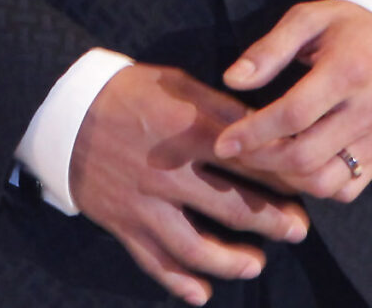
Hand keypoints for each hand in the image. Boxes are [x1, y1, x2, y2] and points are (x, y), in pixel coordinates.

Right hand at [70, 64, 309, 305]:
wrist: (64, 109)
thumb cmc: (128, 91)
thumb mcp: (178, 85)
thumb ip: (221, 109)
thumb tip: (264, 130)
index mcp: (188, 131)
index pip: (249, 161)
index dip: (283, 177)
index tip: (308, 185)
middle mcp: (169, 172)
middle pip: (232, 207)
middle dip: (272, 222)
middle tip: (298, 229)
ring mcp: (144, 202)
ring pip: (195, 246)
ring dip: (232, 261)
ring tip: (256, 264)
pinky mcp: (122, 222)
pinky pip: (154, 261)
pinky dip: (179, 282)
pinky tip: (202, 293)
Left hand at [214, 1, 371, 201]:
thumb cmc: (350, 27)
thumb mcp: (308, 19)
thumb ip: (269, 49)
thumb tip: (232, 80)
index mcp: (347, 71)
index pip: (292, 115)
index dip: (252, 133)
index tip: (223, 142)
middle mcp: (368, 110)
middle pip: (305, 156)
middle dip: (261, 160)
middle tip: (237, 152)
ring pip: (325, 182)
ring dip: (286, 178)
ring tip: (265, 159)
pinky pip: (348, 189)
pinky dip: (317, 185)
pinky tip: (298, 166)